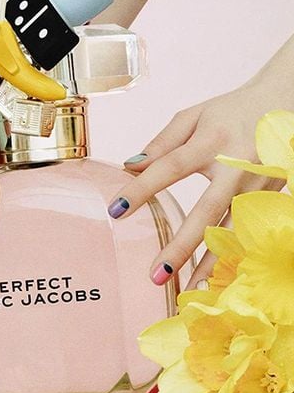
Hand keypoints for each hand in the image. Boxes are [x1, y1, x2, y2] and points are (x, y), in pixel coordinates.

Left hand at [108, 84, 288, 287]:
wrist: (286, 102)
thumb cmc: (231, 111)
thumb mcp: (194, 116)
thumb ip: (163, 142)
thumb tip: (131, 166)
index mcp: (211, 140)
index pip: (170, 167)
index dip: (142, 189)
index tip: (115, 210)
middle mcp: (237, 165)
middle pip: (207, 210)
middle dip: (182, 245)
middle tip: (156, 274)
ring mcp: (260, 184)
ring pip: (236, 231)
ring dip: (213, 262)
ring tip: (190, 289)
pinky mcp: (272, 197)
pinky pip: (253, 233)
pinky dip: (237, 256)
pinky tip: (221, 278)